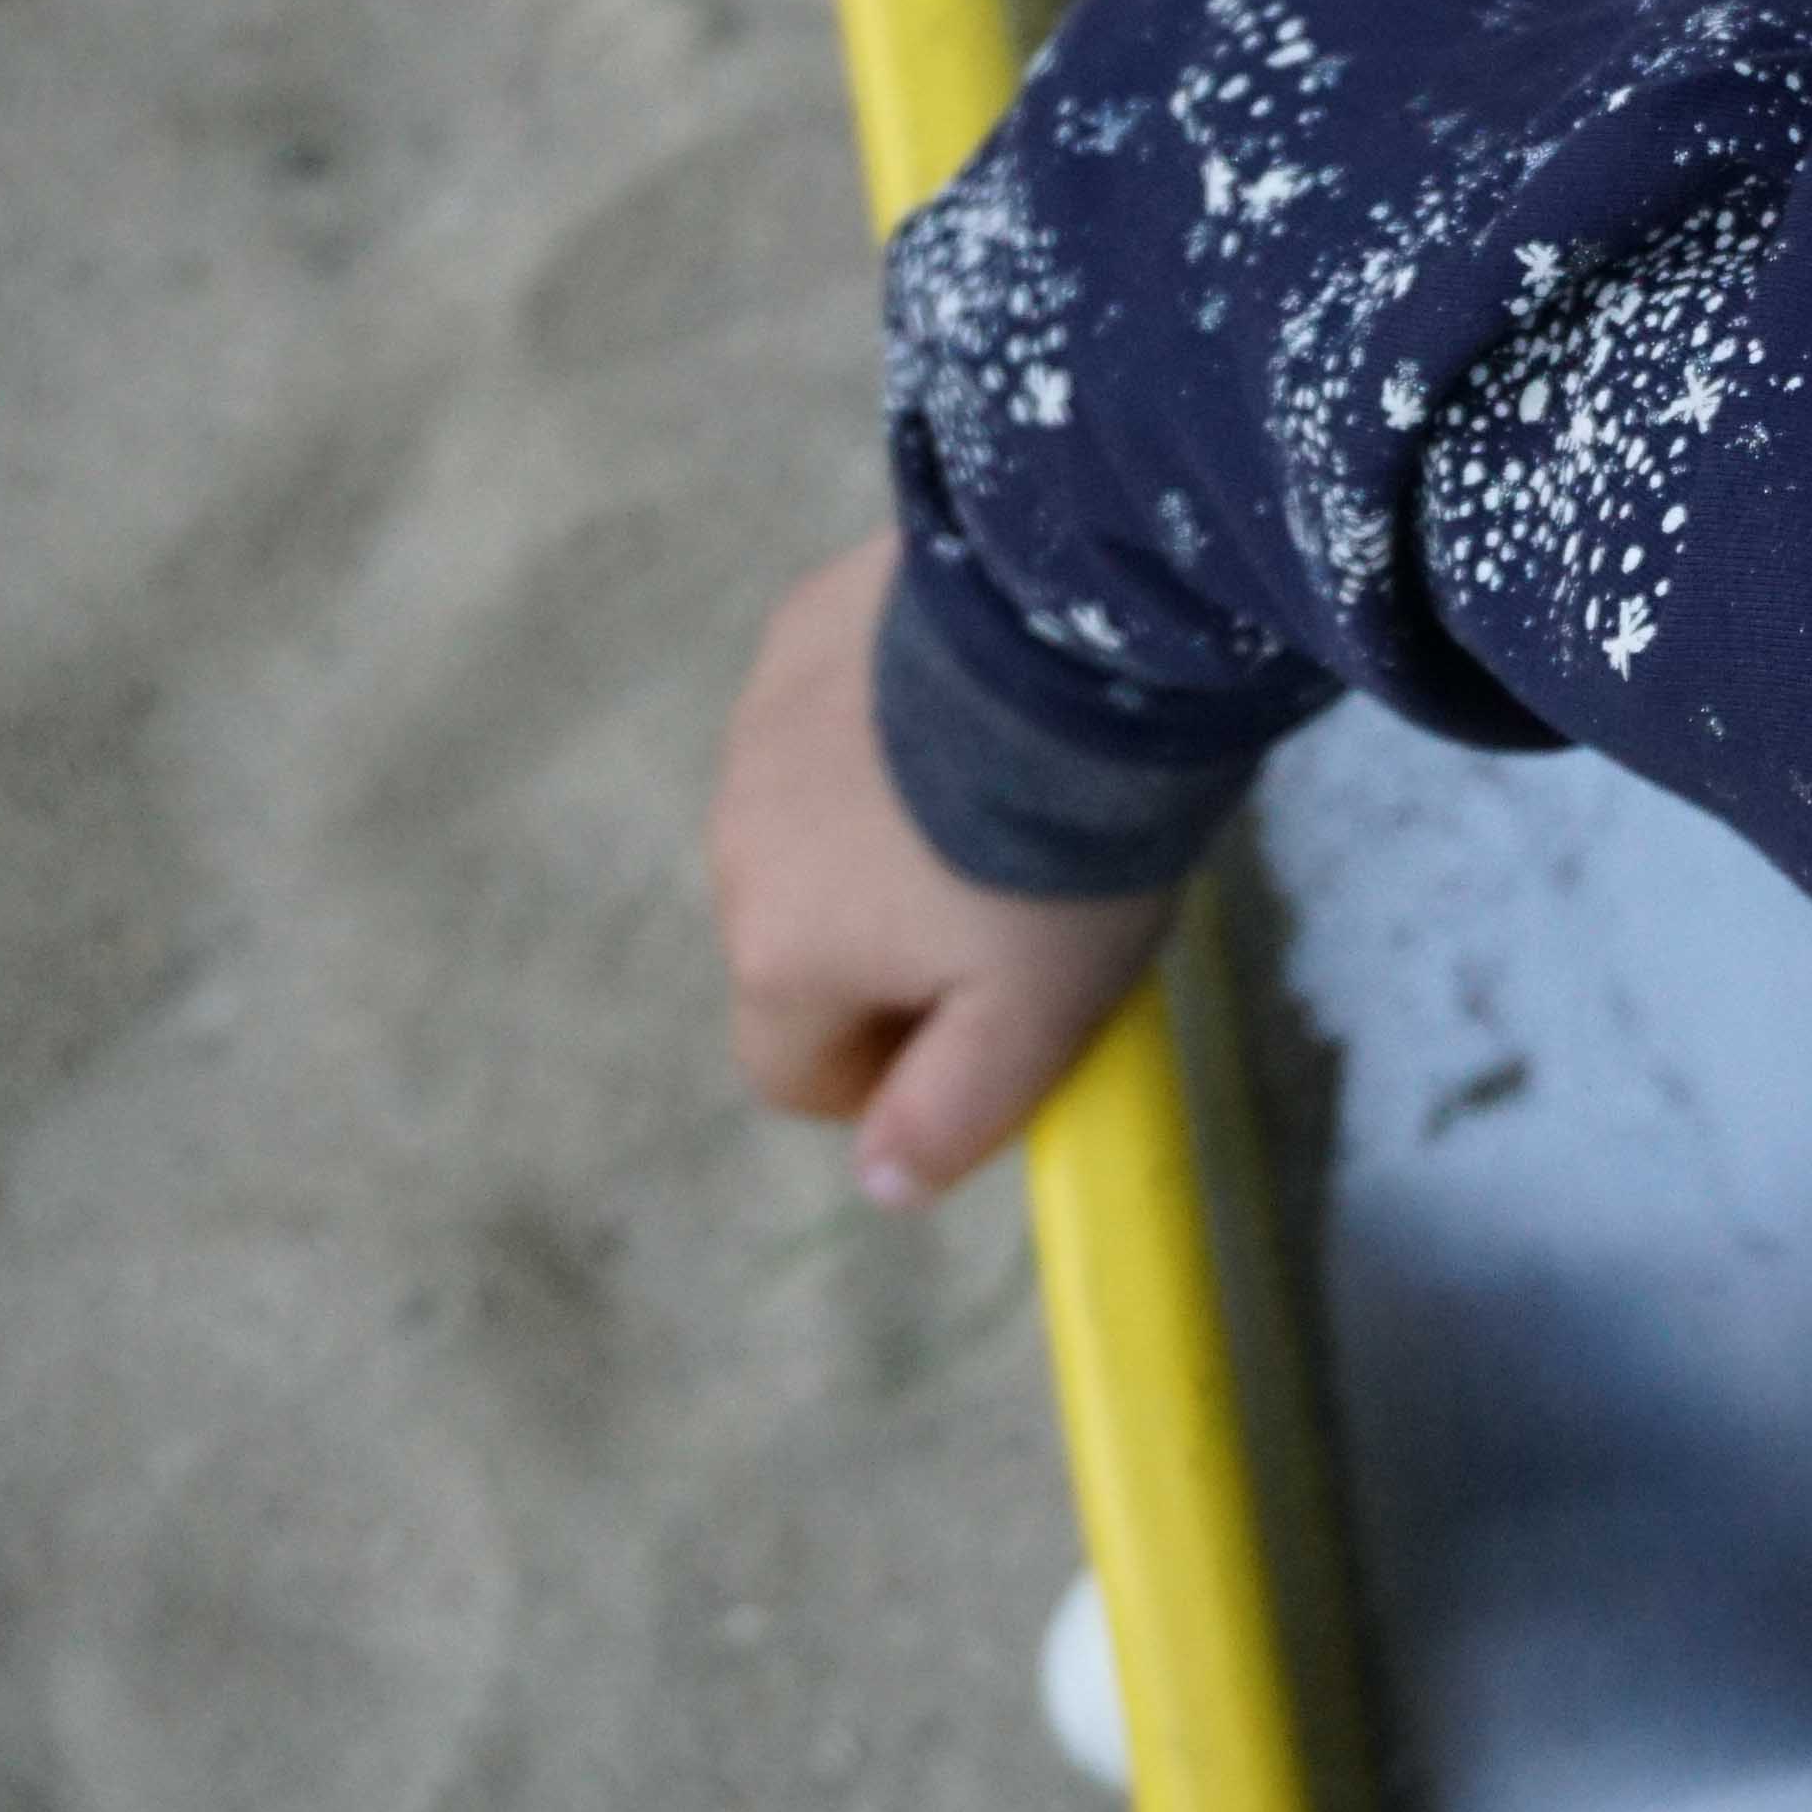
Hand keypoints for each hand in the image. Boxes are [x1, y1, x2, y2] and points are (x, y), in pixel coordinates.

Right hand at [711, 530, 1176, 1206]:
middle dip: (889, 941)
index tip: (980, 1031)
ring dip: (884, 824)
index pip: (791, 1069)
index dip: (885, 1072)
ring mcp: (757, 723)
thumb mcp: (1032, 1018)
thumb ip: (949, 1114)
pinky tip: (981, 693)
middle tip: (1017, 901)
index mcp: (779, 953)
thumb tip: (881, 1186)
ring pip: (813, 818)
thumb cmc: (1058, 852)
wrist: (1076, 638)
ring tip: (1008, 790)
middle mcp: (735, 842)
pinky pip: (834, 706)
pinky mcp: (803, 625)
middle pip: (802, 938)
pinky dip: (890, 719)